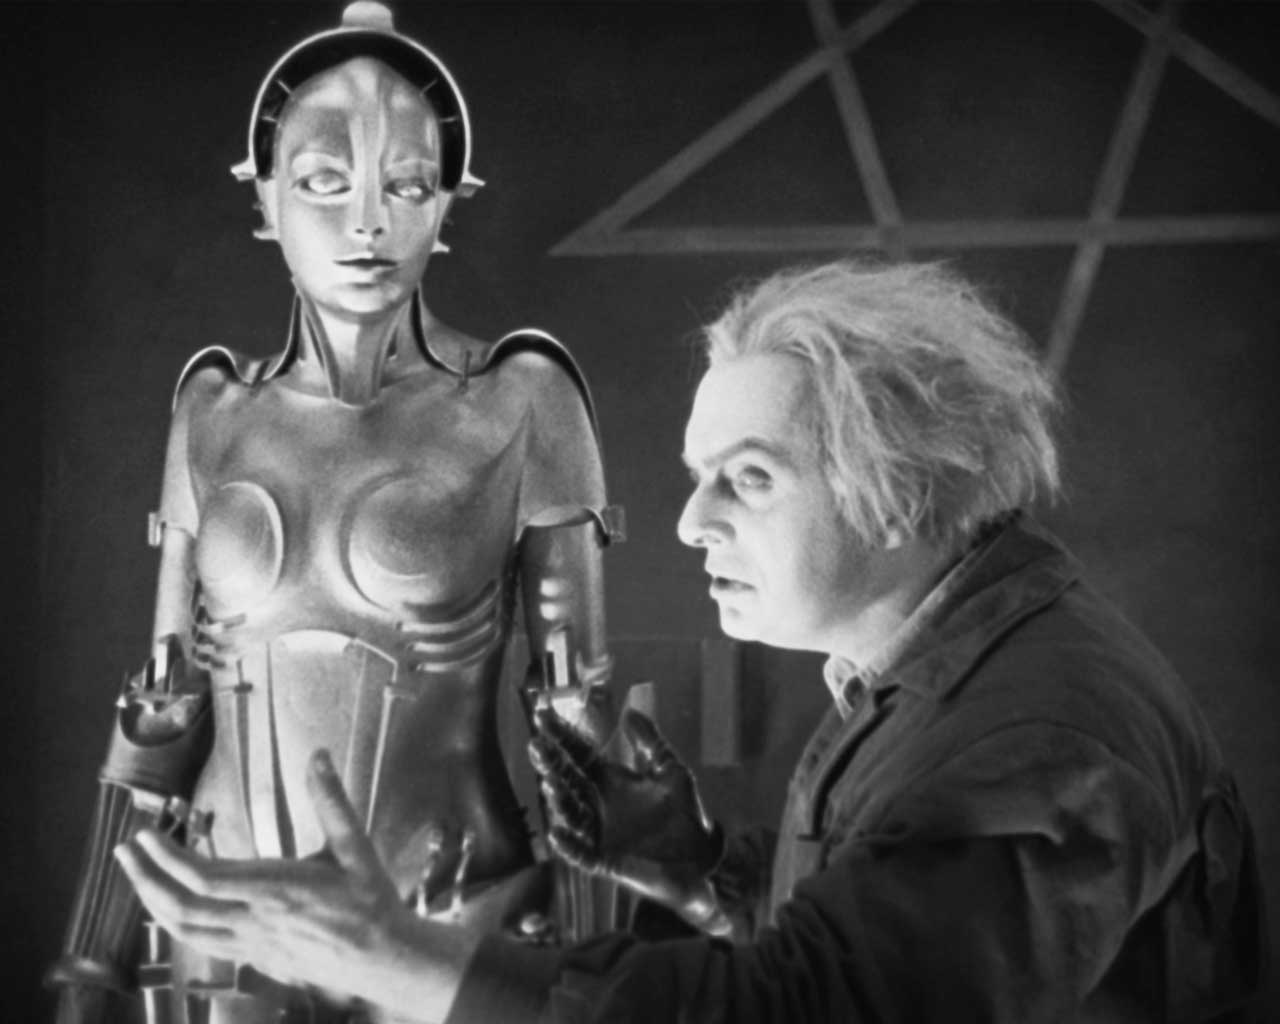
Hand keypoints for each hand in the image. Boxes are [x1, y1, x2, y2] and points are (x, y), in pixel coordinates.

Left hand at [113, 750, 460, 1013]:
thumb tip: (318, 756)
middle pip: (182, 907)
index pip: (205, 877)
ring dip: (154, 902)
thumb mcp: (356, 846)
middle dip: (147, 878)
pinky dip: (178, 924)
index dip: (168, 858)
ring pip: (187, 930)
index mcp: (277, 890)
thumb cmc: (371, 901)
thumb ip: (332, 801)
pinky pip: (204, 943)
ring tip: (139, 875)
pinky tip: (173, 908)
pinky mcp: (256, 957)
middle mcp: (256, 921)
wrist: (384, 957)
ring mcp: (252, 944)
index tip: (146, 833)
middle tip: (127, 850)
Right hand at [529, 708, 724, 927]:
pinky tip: (557, 834)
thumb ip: (650, 742)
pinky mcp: (605, 860)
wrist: (700, 855)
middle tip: (538, 745)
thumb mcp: (670, 770)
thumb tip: (630, 712)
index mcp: (610, 779)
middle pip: (567, 780)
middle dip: (551, 763)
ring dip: (559, 800)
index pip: (579, 754)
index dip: (561, 735)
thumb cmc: (684, 812)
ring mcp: (599, 832)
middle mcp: (598, 803)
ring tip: (551, 784)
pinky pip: (581, 854)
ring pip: (570, 814)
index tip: (543, 716)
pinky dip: (569, 845)